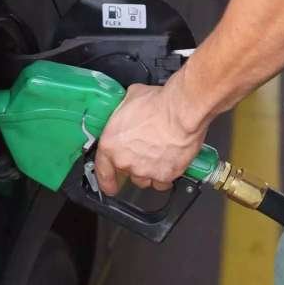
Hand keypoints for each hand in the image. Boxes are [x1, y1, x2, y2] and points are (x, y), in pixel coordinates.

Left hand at [95, 70, 208, 194]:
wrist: (181, 112)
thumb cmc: (158, 104)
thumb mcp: (131, 99)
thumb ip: (125, 110)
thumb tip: (130, 107)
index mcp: (111, 145)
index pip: (103, 171)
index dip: (106, 180)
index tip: (110, 185)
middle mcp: (126, 161)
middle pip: (127, 174)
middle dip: (135, 166)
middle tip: (145, 153)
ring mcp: (145, 171)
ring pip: (145, 180)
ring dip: (149, 172)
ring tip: (158, 158)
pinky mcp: (165, 175)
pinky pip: (164, 182)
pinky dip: (166, 176)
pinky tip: (170, 164)